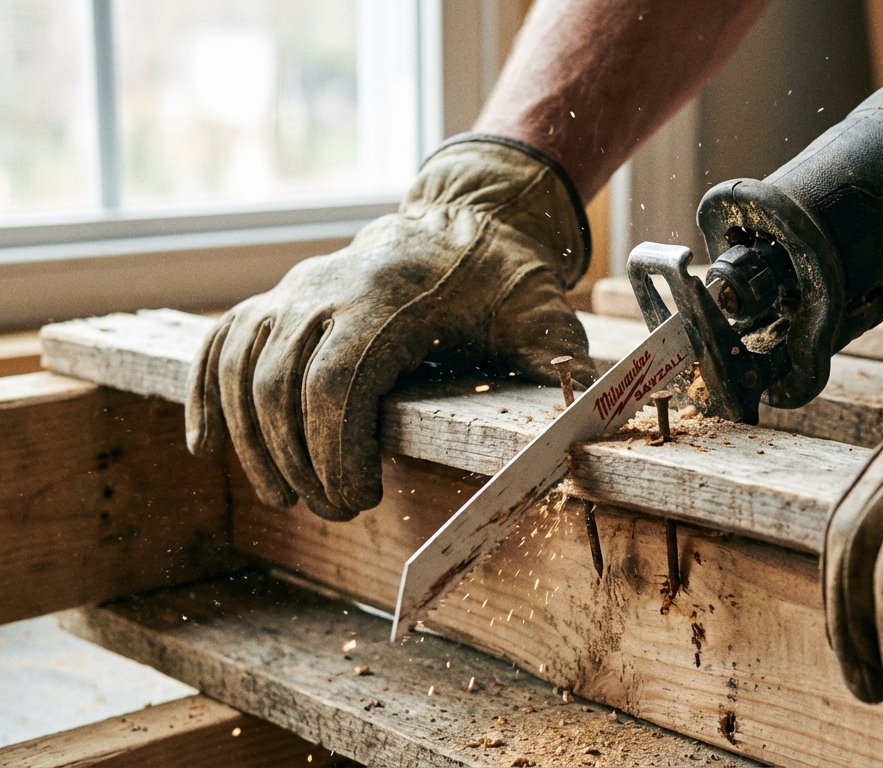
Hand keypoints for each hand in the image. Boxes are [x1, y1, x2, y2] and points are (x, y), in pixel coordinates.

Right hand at [185, 136, 597, 519]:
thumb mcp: (544, 318)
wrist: (468, 218)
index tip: (360, 498)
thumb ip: (557, 370)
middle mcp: (328, 288)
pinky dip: (207, 395)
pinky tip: (208, 446)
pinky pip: (221, 345)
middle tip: (334, 510)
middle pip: (279, 386)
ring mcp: (295, 291)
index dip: (336, 452)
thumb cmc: (506, 280)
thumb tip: (589, 424)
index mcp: (392, 297)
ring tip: (287, 497)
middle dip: (298, 462)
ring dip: (253, 444)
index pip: (335, 383)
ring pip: (242, 370)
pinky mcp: (277, 300)